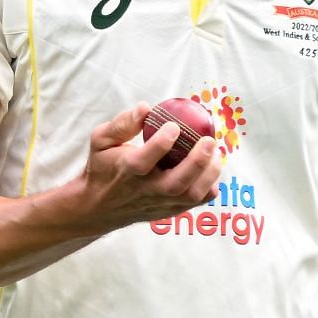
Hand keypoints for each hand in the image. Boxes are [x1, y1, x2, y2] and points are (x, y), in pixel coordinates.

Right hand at [69, 102, 224, 231]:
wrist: (100, 206)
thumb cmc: (104, 167)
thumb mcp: (101, 141)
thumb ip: (121, 124)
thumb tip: (146, 108)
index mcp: (126, 170)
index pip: (143, 160)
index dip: (161, 143)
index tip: (174, 126)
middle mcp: (145, 190)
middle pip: (175, 183)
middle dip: (196, 162)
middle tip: (209, 141)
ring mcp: (161, 202)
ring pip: (190, 195)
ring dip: (208, 175)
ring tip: (216, 154)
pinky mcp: (171, 210)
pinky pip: (197, 202)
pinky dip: (210, 188)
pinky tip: (212, 169)